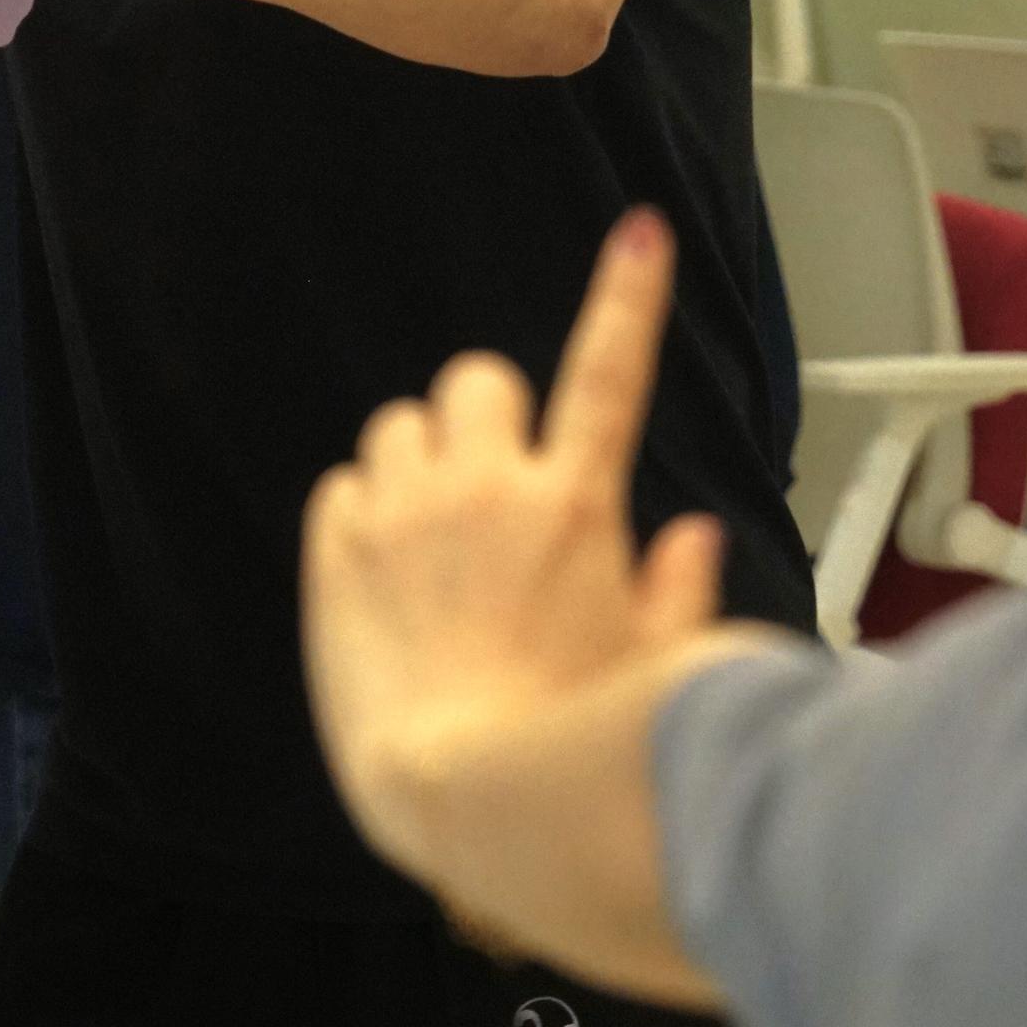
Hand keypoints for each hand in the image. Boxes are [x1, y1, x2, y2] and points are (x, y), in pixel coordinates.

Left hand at [300, 214, 726, 860]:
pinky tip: (381, 575)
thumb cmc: (570, 749)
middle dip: (486, 417)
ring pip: (400, 423)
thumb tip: (690, 538)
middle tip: (494, 484)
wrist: (458, 794)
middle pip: (478, 376)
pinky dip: (362, 513)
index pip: (610, 374)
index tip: (640, 232)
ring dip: (420, 460)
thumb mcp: (656, 671)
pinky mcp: (336, 550)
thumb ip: (679, 592)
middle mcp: (488, 489)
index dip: (629, 295)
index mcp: (576, 509)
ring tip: (432, 536)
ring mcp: (406, 514)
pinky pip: (341, 486)